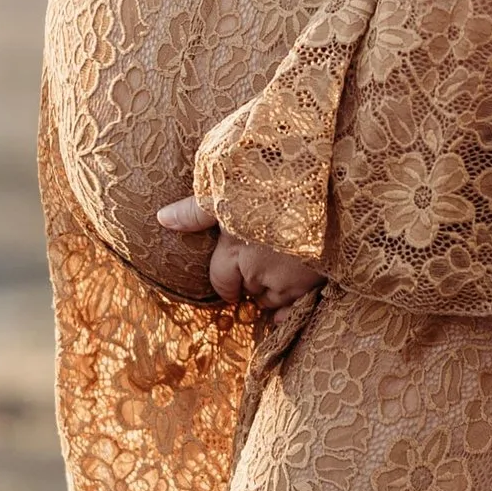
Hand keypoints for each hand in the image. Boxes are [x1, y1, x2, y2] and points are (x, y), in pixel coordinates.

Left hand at [159, 195, 324, 309]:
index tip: (232, 281)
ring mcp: (291, 280)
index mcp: (235, 251)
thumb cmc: (277, 184)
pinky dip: (296, 305)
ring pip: (275, 300)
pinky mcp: (318, 281)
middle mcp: (260, 272)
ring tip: (284, 269)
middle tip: (263, 260)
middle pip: (250, 290)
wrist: (329, 185)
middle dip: (252, 281)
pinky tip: (298, 289)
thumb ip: (197, 210)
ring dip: (275, 290)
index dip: (225, 281)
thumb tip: (162, 218)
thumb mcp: (231, 190)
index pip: (221, 282)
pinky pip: (300, 307)